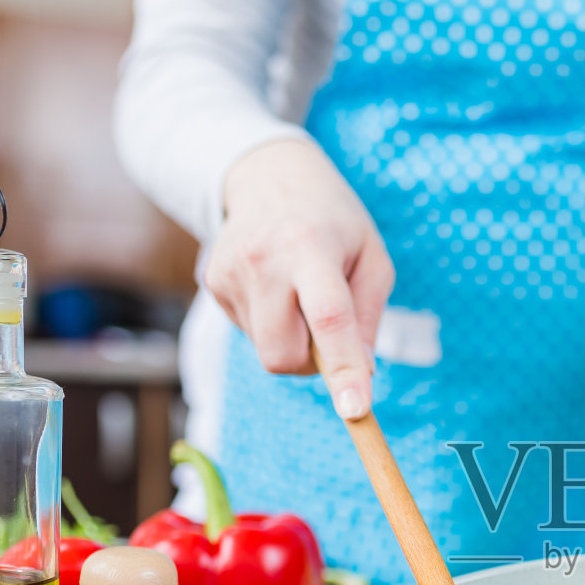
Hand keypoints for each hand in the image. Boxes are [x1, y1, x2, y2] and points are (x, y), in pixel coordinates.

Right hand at [203, 139, 392, 419]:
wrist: (267, 174)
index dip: (343, 367)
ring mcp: (230, 273)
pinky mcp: (213, 283)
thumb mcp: (372, 255)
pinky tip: (275, 285)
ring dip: (293, 340)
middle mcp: (263, 261)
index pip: (328, 318)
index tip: (356, 409)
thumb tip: (361, 372)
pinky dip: (272, 323)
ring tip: (299, 292)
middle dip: (312, 362)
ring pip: (266, 351)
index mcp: (311, 248)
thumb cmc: (333, 220)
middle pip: (283, 354)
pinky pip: (250, 332)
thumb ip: (369, 315)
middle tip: (328, 328)